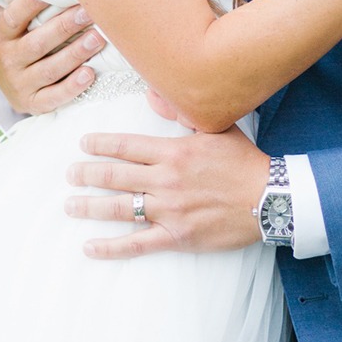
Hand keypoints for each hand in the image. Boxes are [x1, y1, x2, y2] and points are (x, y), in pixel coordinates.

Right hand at [0, 0, 106, 114]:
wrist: (13, 85)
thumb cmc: (22, 38)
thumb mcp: (12, 18)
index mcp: (2, 32)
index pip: (14, 15)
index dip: (31, 3)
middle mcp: (8, 58)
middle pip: (37, 42)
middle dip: (65, 26)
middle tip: (90, 11)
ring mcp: (20, 82)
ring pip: (49, 69)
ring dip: (74, 54)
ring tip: (98, 39)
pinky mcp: (34, 103)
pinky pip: (53, 97)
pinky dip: (72, 87)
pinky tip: (90, 74)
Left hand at [64, 125, 269, 257]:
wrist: (270, 199)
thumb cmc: (244, 162)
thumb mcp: (216, 127)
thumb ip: (181, 112)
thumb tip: (153, 93)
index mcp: (173, 152)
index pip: (126, 146)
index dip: (100, 145)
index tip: (83, 144)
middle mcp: (166, 180)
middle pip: (115, 176)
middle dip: (87, 174)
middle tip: (70, 174)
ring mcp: (170, 210)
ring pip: (120, 209)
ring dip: (90, 206)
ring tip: (70, 204)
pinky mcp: (177, 237)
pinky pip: (137, 244)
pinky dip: (111, 247)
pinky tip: (90, 246)